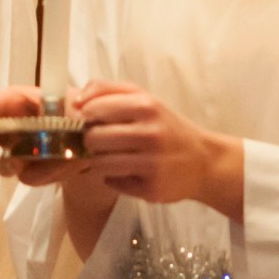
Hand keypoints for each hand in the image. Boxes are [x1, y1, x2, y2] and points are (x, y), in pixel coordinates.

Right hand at [0, 85, 97, 186]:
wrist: (87, 140)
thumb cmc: (76, 112)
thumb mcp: (78, 100)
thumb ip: (80, 98)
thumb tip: (79, 109)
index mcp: (19, 104)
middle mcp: (11, 130)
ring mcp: (17, 154)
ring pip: (3, 164)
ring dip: (10, 163)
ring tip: (21, 162)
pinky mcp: (29, 173)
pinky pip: (29, 177)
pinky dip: (44, 173)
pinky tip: (64, 165)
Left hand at [74, 82, 242, 216]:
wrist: (204, 161)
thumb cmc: (166, 127)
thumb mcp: (144, 99)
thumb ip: (107, 91)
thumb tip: (74, 99)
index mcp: (146, 105)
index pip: (93, 108)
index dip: (85, 116)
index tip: (92, 120)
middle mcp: (150, 133)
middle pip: (92, 138)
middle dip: (92, 141)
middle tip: (104, 142)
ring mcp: (152, 163)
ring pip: (99, 163)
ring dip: (100, 161)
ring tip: (114, 157)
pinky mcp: (151, 188)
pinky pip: (112, 183)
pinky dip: (115, 179)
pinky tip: (130, 172)